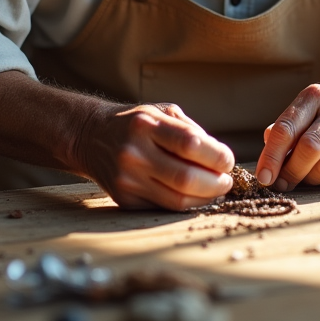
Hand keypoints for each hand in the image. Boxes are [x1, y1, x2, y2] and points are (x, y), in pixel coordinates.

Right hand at [80, 102, 234, 209]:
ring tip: (215, 189)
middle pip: (186, 178)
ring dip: (205, 198)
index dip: (217, 156)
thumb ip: (191, 131)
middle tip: (227, 181)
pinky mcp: (124, 199)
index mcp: (146, 125)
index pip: (190, 144)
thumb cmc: (137, 123)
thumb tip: (221, 158)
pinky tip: (194, 195)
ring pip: (177, 199)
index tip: (227, 160)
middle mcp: (134, 153)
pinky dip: (186, 204)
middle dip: (216, 183)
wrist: (92, 137)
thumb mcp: (162, 112)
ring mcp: (127, 179)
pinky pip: (164, 208)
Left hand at [254, 84, 319, 191]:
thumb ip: (283, 134)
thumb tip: (266, 162)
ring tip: (307, 178)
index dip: (271, 156)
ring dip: (311, 179)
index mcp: (315, 96)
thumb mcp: (305, 115)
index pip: (286, 128)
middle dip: (290, 171)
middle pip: (308, 147)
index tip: (263, 177)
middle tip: (282, 184)